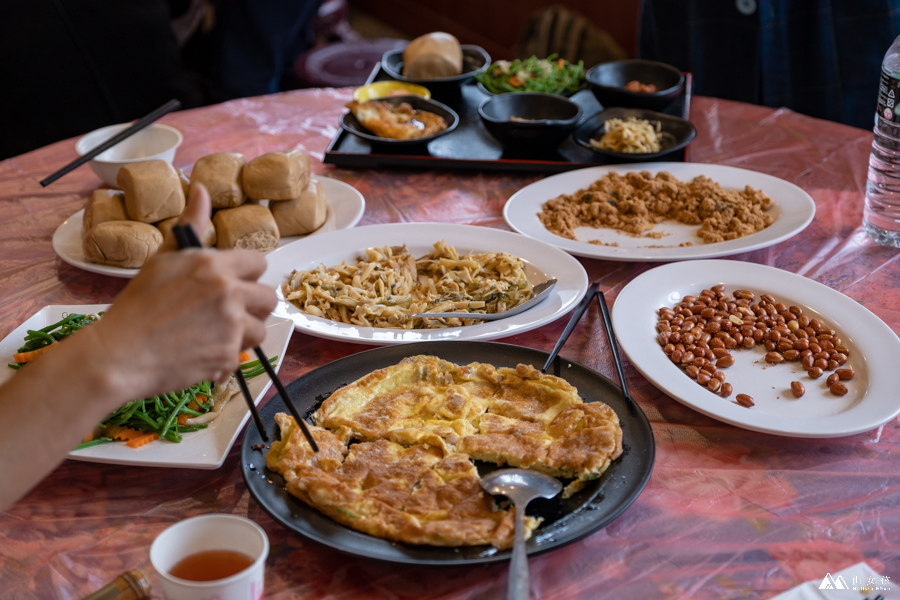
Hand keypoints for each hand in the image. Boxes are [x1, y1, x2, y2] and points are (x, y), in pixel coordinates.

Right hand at [92, 183, 276, 397]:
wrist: (119, 356)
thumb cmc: (137, 308)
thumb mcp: (162, 260)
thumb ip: (190, 227)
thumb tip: (201, 190)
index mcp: (213, 265)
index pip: (258, 262)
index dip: (247, 274)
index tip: (233, 284)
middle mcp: (228, 292)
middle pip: (268, 297)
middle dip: (252, 306)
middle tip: (226, 313)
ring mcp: (232, 325)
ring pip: (260, 328)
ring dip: (242, 334)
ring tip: (212, 335)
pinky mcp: (229, 354)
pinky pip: (242, 355)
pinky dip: (225, 358)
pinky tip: (201, 354)